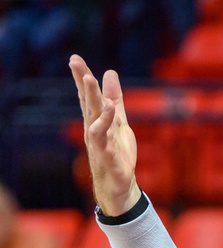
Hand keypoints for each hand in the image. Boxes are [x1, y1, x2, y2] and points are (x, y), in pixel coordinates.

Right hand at [69, 55, 140, 216]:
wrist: (119, 185)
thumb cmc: (116, 152)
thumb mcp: (119, 121)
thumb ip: (115, 99)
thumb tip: (110, 73)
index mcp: (96, 120)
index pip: (87, 96)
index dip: (82, 78)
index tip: (75, 58)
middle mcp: (93, 128)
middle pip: (87, 102)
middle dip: (82, 82)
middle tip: (75, 62)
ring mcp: (98, 142)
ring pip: (93, 117)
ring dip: (91, 99)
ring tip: (90, 80)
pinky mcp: (107, 155)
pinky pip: (104, 138)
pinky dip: (105, 124)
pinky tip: (109, 110)